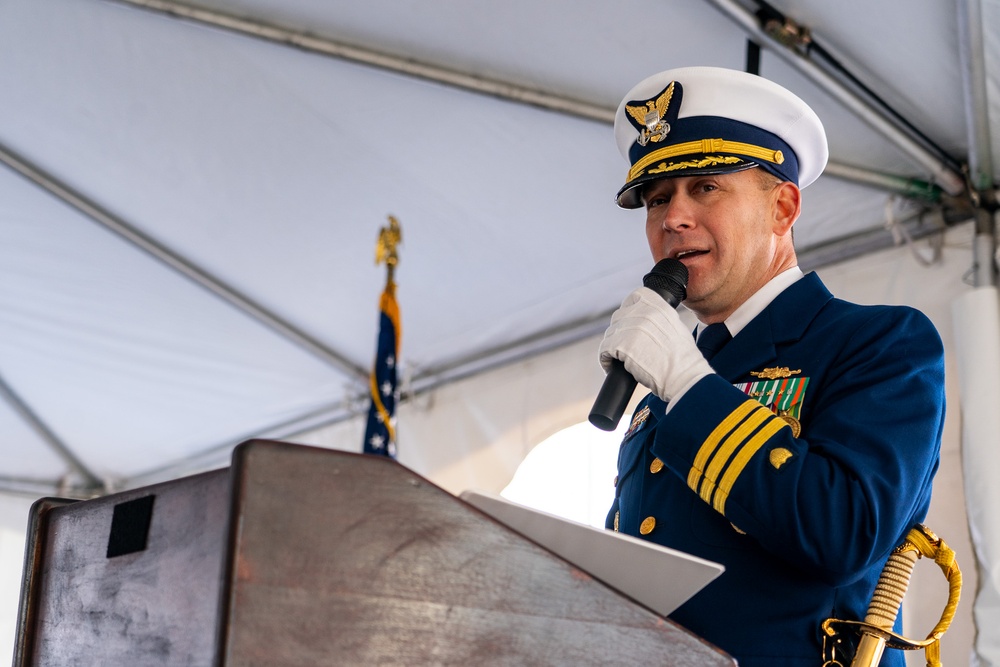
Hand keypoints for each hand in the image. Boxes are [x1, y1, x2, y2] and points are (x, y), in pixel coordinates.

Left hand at [599, 287, 713, 400]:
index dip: (628, 310)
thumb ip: (659, 318)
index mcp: (658, 306)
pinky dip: (606, 359)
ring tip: (619, 360)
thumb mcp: (676, 327)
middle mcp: (643, 313)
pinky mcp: (621, 345)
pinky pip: (604, 350)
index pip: (634, 297)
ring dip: (613, 347)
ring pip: (610, 334)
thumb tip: (643, 321)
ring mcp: (631, 328)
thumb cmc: (683, 359)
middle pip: (619, 317)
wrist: (682, 376)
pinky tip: (611, 367)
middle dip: (620, 332)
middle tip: (625, 347)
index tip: (627, 322)